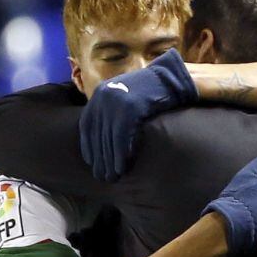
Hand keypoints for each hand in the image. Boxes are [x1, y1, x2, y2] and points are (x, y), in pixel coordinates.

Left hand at [79, 48, 197, 181]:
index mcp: (100, 93)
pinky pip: (120, 138)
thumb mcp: (126, 97)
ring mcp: (116, 101)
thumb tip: (105, 137)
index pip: (87, 126)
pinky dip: (119, 155)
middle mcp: (103, 96)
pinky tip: (121, 168)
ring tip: (112, 177)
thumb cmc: (151, 92)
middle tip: (101, 177)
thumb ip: (113, 112)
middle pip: (96, 134)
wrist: (170, 79)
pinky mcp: (130, 108)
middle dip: (99, 158)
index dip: (88, 146)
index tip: (92, 163)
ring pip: (106, 138)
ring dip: (108, 161)